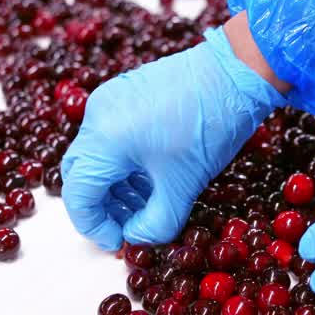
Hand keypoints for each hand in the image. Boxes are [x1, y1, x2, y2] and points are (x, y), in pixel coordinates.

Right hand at [61, 28, 283, 250]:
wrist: (235, 72)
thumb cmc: (210, 126)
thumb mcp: (183, 186)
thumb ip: (155, 224)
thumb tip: (137, 237)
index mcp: (105, 139)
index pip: (79, 195)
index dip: (94, 227)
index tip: (118, 241)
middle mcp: (97, 116)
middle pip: (81, 174)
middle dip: (101, 206)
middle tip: (129, 224)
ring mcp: (109, 99)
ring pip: (95, 155)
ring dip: (114, 185)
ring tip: (146, 203)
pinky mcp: (124, 92)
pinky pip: (109, 135)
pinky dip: (122, 162)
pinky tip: (151, 175)